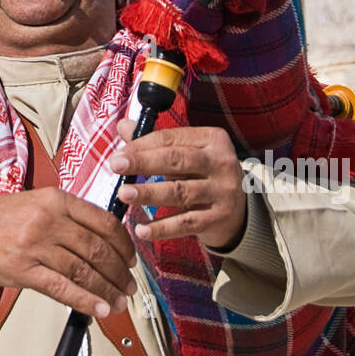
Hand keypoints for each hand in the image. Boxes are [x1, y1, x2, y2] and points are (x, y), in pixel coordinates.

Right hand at [0, 186, 137, 318]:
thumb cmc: (2, 219)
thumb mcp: (38, 203)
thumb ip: (69, 217)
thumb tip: (106, 241)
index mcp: (56, 199)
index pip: (104, 222)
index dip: (124, 245)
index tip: (132, 261)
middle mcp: (48, 219)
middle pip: (97, 248)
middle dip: (119, 272)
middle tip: (129, 286)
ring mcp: (34, 245)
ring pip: (83, 270)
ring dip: (106, 290)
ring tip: (119, 302)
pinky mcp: (22, 270)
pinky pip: (62, 288)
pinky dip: (85, 301)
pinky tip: (99, 309)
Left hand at [108, 122, 245, 250]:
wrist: (239, 211)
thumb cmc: (202, 175)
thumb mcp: (185, 153)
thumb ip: (155, 141)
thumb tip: (123, 125)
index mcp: (213, 139)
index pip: (172, 139)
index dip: (142, 145)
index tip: (118, 155)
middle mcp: (222, 162)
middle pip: (178, 160)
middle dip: (144, 162)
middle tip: (115, 166)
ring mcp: (223, 191)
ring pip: (181, 192)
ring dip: (150, 193)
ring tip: (124, 195)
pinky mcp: (220, 217)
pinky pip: (186, 223)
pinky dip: (163, 228)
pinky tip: (141, 230)